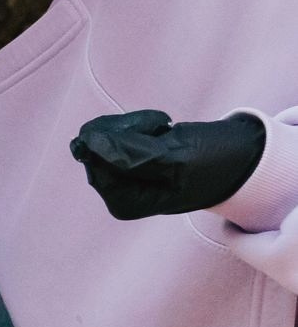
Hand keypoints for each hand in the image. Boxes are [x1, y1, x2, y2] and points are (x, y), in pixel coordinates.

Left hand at [71, 110, 265, 218]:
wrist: (242, 157)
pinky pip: (118, 130)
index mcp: (125, 203)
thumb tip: (85, 142)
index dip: (122, 137)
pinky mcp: (129, 157)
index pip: (97, 161)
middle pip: (97, 147)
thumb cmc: (213, 162)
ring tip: (166, 130)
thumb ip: (128, 153)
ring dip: (137, 124)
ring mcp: (121, 174)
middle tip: (163, 129)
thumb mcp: (176, 158)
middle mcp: (118, 192)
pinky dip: (140, 123)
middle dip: (129, 129)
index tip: (157, 130)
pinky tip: (163, 129)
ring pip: (106, 135)